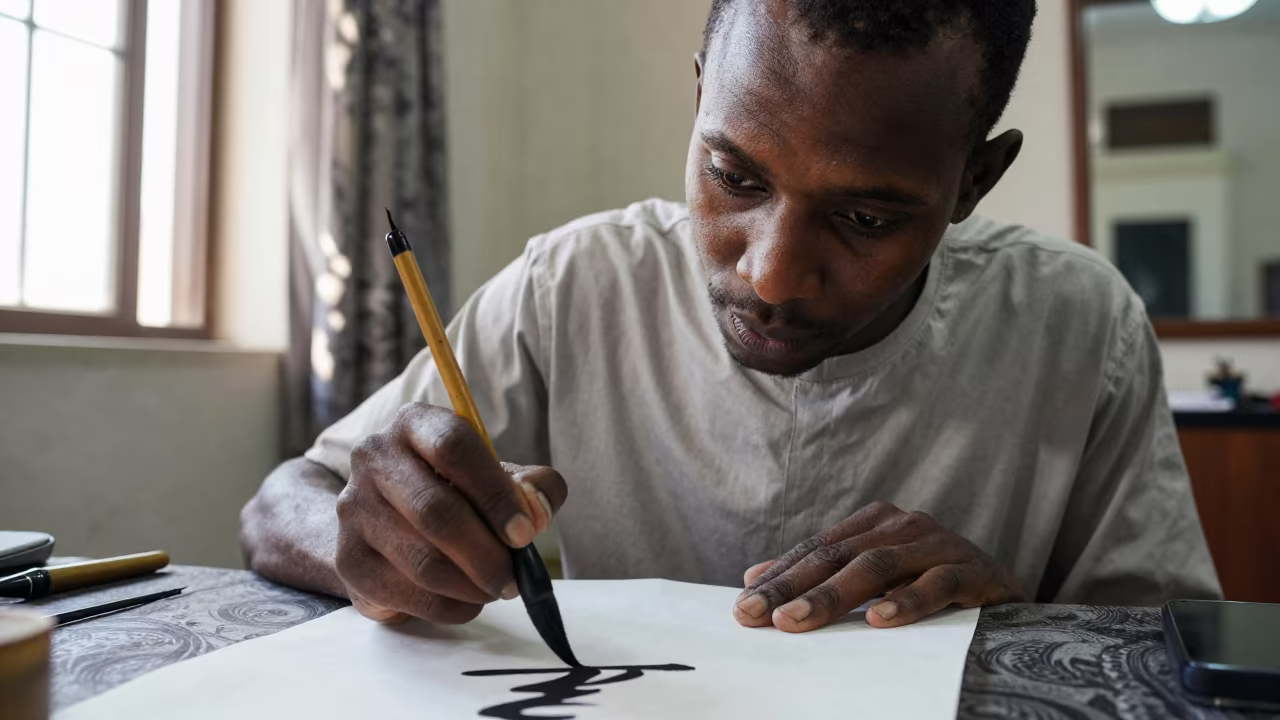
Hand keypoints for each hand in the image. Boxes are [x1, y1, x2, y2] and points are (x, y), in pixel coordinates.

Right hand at [335, 403, 566, 623]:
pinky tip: (469, 601)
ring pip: (422, 560)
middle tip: (515, 577)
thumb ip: (530, 486)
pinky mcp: (348, 558)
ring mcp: (354, 508)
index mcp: (415, 423)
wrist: (382, 520)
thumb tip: (538, 512)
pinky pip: (407, 594)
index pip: (454, 447)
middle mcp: (374, 457)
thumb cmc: (453, 491)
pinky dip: (449, 607)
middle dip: (486, 553)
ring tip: (496, 588)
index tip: (525, 533)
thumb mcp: (495, 476)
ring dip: (471, 585)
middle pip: (435, 511)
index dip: (495, 493)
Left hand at [733, 502, 1024, 631]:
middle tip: (755, 613)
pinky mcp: (975, 572)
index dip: (779, 575)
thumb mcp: (873, 579)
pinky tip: (878, 621)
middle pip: (837, 557)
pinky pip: (937, 585)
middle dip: (791, 586)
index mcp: (876, 523)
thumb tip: (753, 577)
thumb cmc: (931, 585)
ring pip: (877, 567)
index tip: (742, 605)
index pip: (816, 550)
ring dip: (832, 596)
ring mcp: (940, 545)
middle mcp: (904, 526)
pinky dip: (906, 602)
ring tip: (795, 621)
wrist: (1009, 595)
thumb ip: (820, 574)